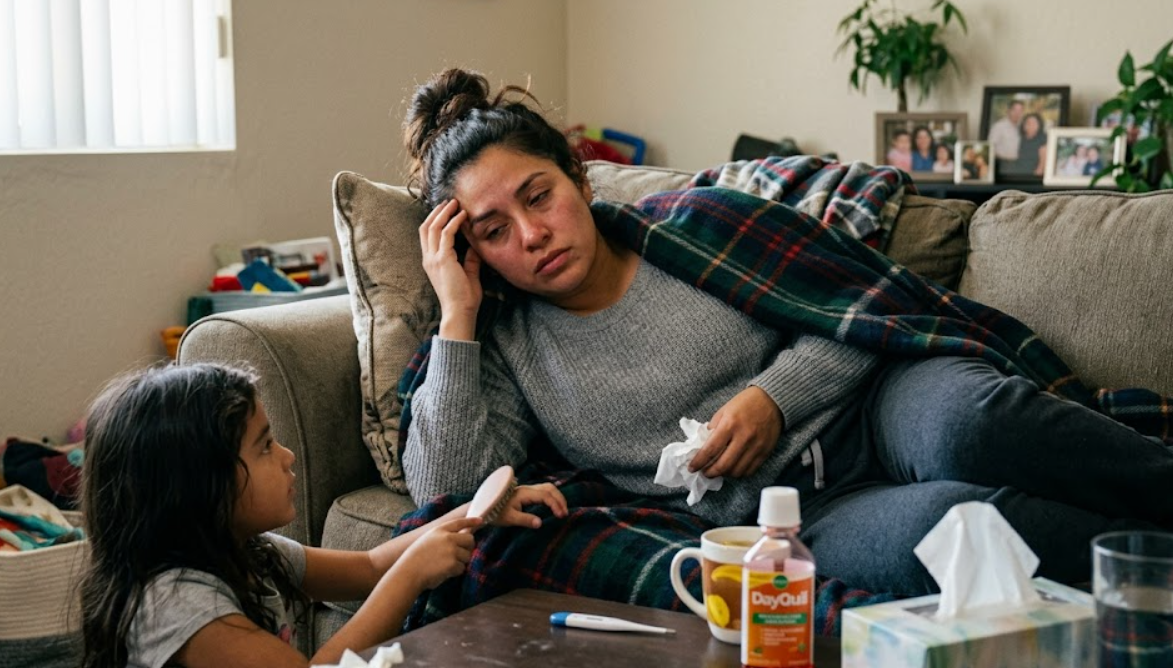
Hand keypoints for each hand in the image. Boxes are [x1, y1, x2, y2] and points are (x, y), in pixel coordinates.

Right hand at [395, 516, 479, 590]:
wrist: (409, 572)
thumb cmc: (416, 559)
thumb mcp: (428, 540)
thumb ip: (443, 537)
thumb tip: (462, 538)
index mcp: (439, 530)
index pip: (459, 522)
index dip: (471, 521)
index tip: (480, 521)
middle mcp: (447, 537)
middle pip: (470, 539)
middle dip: (468, 547)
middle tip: (460, 555)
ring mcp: (451, 550)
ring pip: (467, 555)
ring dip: (460, 562)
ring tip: (445, 565)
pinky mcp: (453, 563)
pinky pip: (462, 568)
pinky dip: (455, 572)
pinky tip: (443, 572)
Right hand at [419, 199, 481, 339]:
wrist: (460, 312)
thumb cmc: (464, 298)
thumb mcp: (468, 274)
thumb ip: (470, 260)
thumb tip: (475, 247)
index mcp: (431, 262)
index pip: (427, 235)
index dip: (435, 220)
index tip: (448, 210)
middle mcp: (429, 258)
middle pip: (426, 227)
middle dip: (437, 212)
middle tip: (449, 201)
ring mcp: (433, 258)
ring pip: (433, 227)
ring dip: (444, 213)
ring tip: (455, 203)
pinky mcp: (442, 259)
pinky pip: (446, 233)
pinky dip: (454, 222)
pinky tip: (463, 215)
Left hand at [491, 483, 568, 528]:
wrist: (485, 506)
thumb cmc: (496, 513)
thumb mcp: (509, 519)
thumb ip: (525, 520)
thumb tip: (540, 523)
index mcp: (524, 493)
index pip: (545, 495)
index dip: (555, 504)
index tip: (561, 515)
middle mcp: (527, 488)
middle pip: (549, 488)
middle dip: (560, 499)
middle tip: (565, 513)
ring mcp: (527, 489)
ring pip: (548, 488)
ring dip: (557, 497)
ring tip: (562, 509)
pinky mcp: (527, 493)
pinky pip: (544, 491)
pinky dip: (552, 497)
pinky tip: (554, 505)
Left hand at [688, 386, 782, 478]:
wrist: (771, 400)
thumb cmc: (745, 404)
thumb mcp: (724, 411)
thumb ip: (713, 429)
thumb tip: (703, 447)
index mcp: (730, 424)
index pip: (711, 449)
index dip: (699, 462)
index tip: (692, 468)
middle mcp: (744, 437)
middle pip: (724, 465)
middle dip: (710, 472)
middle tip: (704, 472)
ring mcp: (756, 446)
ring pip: (737, 471)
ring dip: (724, 474)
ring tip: (718, 470)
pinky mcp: (765, 452)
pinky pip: (750, 471)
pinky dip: (739, 473)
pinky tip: (733, 468)